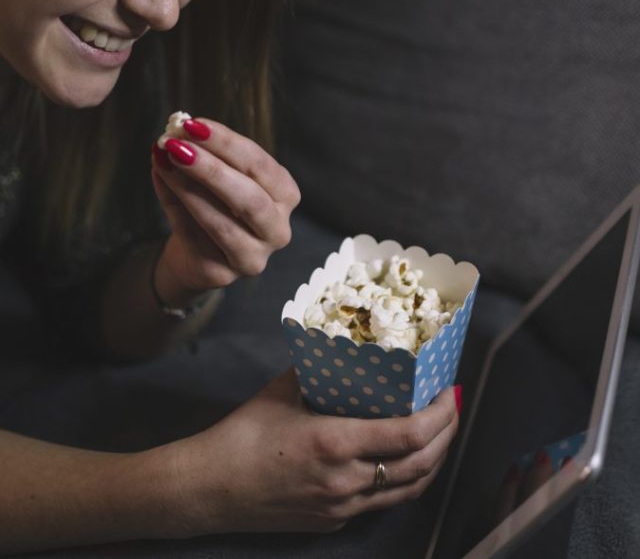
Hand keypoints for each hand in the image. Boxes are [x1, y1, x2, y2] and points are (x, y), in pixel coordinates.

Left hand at [150, 118, 299, 295]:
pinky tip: (161, 178)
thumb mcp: (217, 174)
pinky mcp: (221, 273)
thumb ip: (202, 154)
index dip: (226, 143)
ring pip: (222, 223)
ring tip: (164, 160)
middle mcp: (277, 229)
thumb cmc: (215, 203)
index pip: (259, 165)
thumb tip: (176, 133)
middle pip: (250, 198)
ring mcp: (252, 257)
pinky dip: (173, 204)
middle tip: (178, 144)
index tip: (194, 124)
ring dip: (188, 188)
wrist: (197, 252)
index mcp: (285, 195)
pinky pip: (194, 236)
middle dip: (212, 168)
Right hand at [165, 370, 458, 534]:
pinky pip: (385, 501)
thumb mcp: (285, 391)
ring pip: (409, 489)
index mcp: (335, 443)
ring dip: (434, 460)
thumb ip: (322, 372)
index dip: (439, 414)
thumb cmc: (244, 434)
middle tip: (454, 406)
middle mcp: (347, 482)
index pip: (409, 435)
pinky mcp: (335, 521)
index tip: (450, 390)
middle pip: (421, 464)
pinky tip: (406, 459)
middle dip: (447, 434)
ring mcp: (343, 507)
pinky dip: (407, 479)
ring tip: (441, 431)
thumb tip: (348, 350)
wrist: (211, 488)